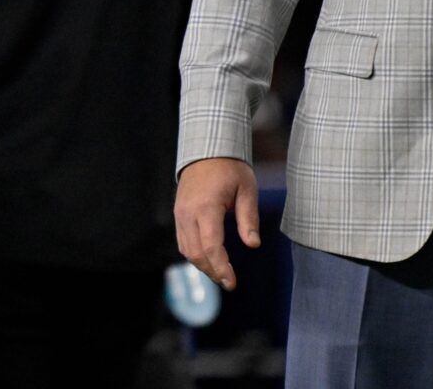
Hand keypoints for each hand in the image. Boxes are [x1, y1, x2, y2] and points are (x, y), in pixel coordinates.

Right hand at [175, 158, 260, 290]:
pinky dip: (195, 254)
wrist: (206, 148)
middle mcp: (188, 213)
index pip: (211, 246)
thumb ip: (249, 218)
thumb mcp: (247, 189)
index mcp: (206, 207)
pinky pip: (183, 241)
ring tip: (221, 274)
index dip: (221, 268)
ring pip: (187, 250)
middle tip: (229, 283)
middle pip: (196, 253)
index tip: (232, 283)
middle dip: (212, 271)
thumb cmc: (230, 168)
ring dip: (203, 265)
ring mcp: (180, 213)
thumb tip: (253, 245)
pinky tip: (209, 259)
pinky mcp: (179, 213)